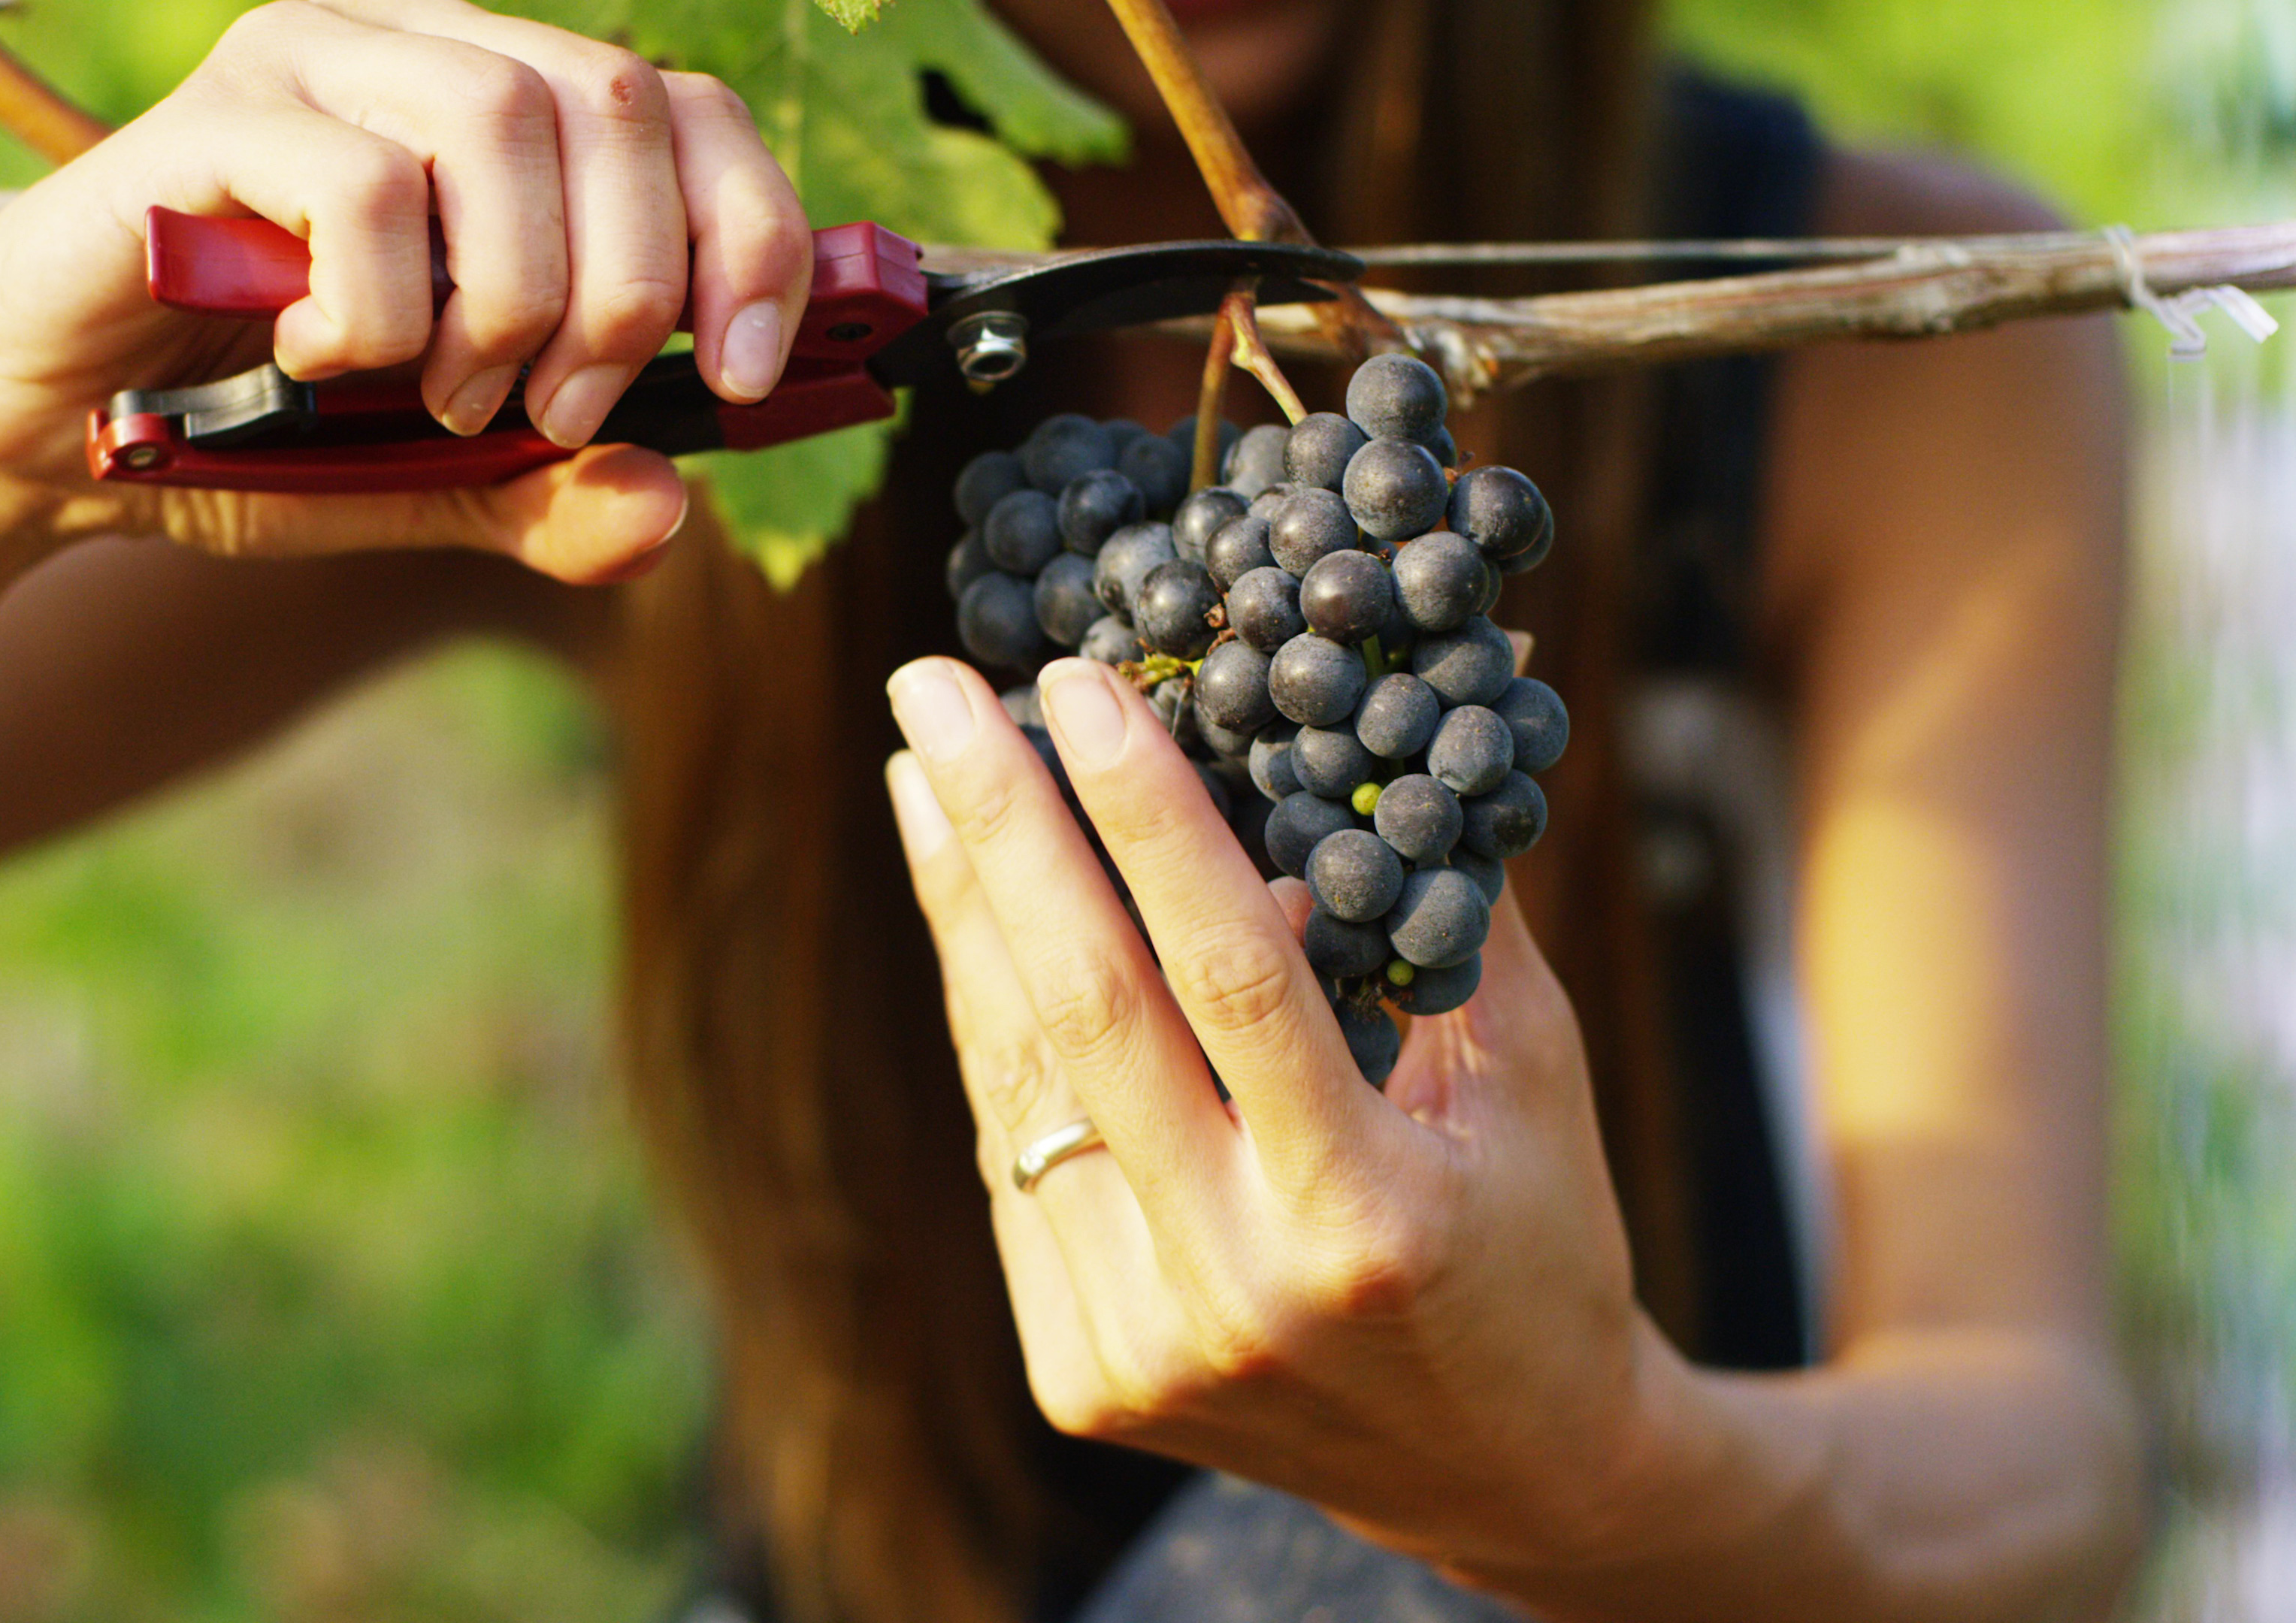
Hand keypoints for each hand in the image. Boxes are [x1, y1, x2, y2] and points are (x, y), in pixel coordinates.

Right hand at [0, 0, 812, 581]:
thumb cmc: (248, 428)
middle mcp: (413, 45)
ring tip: (439, 395)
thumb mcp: (434, 481)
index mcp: (496, 101)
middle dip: (625, 296)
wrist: (43, 438)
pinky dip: (376, 311)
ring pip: (502, 123)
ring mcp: (308, 63)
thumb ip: (553, 495)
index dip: (751, 234)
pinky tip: (316, 359)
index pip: (684, 106)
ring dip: (507, 302)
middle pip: (616, 101)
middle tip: (550, 415)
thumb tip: (671, 511)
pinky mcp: (208, 120)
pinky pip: (361, 188)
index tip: (749, 379)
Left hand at [882, 654, 1713, 1585]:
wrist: (1504, 1473)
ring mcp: (1142, 1346)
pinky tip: (974, 918)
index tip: (1078, 682)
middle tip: (935, 690)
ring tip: (931, 776)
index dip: (1145, 820)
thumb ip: (1444, 909)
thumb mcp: (1534, 1074)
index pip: (1232, 979)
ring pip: (1022, 1086)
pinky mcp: (1080, 1377)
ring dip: (965, 917)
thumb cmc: (1537, 1237)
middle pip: (1084, 1019)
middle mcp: (1238, 1290)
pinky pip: (1015, 1161)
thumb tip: (1378, 705)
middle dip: (996, 833)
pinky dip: (995, 1030)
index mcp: (1370, 1215)